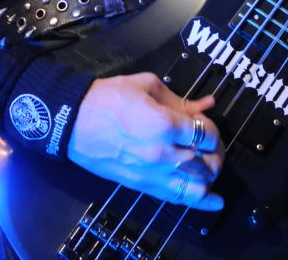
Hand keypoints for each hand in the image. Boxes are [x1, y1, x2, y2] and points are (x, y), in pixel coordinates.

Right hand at [67, 72, 223, 210]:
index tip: (205, 124)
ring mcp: (153, 173)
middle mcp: (162, 153)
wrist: (73, 122)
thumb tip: (206, 105)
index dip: (212, 129)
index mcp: (164, 124)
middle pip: (206, 161)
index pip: (206, 134)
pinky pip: (178, 198)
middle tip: (210, 144)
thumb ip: (180, 99)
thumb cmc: (107, 98)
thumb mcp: (146, 86)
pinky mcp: (142, 186)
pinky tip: (214, 199)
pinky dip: (201, 201)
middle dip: (214, 152)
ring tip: (208, 165)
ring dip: (209, 175)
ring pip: (197, 185)